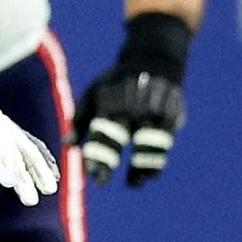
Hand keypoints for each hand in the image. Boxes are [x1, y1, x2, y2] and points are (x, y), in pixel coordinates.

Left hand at [0, 107, 57, 205]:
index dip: (6, 161)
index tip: (12, 181)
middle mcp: (0, 125)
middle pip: (17, 150)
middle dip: (25, 175)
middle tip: (30, 199)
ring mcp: (11, 130)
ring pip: (29, 150)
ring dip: (40, 170)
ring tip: (48, 190)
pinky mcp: (17, 138)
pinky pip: (33, 150)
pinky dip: (42, 163)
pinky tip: (50, 179)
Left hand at [75, 12, 190, 187]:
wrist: (152, 58)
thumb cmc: (116, 82)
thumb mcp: (94, 92)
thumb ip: (81, 119)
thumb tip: (67, 145)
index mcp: (113, 103)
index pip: (104, 134)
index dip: (99, 156)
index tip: (93, 176)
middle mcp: (135, 107)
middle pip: (126, 141)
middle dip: (118, 163)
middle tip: (111, 183)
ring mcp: (156, 110)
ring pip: (152, 145)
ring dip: (145, 166)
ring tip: (136, 182)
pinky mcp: (174, 113)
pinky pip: (166, 141)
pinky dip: (159, 157)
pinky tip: (151, 172)